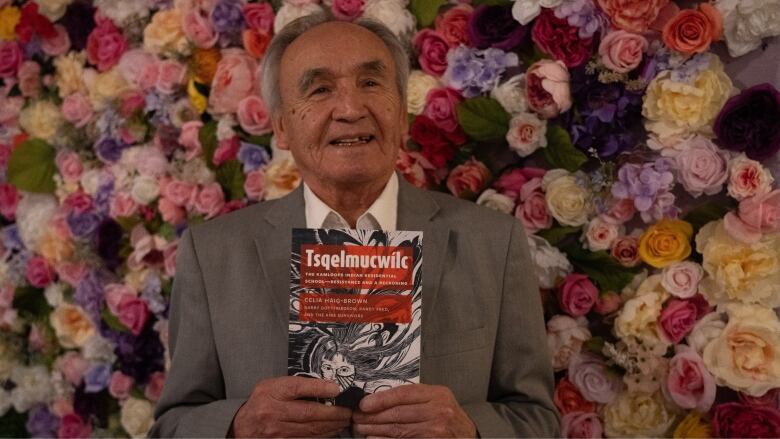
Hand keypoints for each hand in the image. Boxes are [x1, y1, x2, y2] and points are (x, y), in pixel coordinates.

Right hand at [231, 376, 351, 437]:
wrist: (243, 426)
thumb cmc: (262, 402)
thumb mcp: (273, 385)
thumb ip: (296, 385)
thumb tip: (326, 385)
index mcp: (272, 392)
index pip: (298, 388)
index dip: (319, 388)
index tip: (336, 388)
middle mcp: (273, 412)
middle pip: (309, 413)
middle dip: (333, 412)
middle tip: (348, 411)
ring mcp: (277, 431)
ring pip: (311, 429)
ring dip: (331, 426)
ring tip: (344, 420)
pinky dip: (322, 436)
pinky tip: (331, 431)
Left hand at [351, 384, 476, 437]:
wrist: (468, 438)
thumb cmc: (450, 420)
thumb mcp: (437, 401)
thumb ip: (414, 399)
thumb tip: (380, 401)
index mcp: (438, 394)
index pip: (404, 393)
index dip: (381, 399)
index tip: (364, 404)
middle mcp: (439, 411)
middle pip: (398, 412)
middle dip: (373, 416)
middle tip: (357, 418)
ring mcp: (437, 430)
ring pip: (398, 429)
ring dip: (375, 429)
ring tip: (361, 428)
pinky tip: (375, 438)